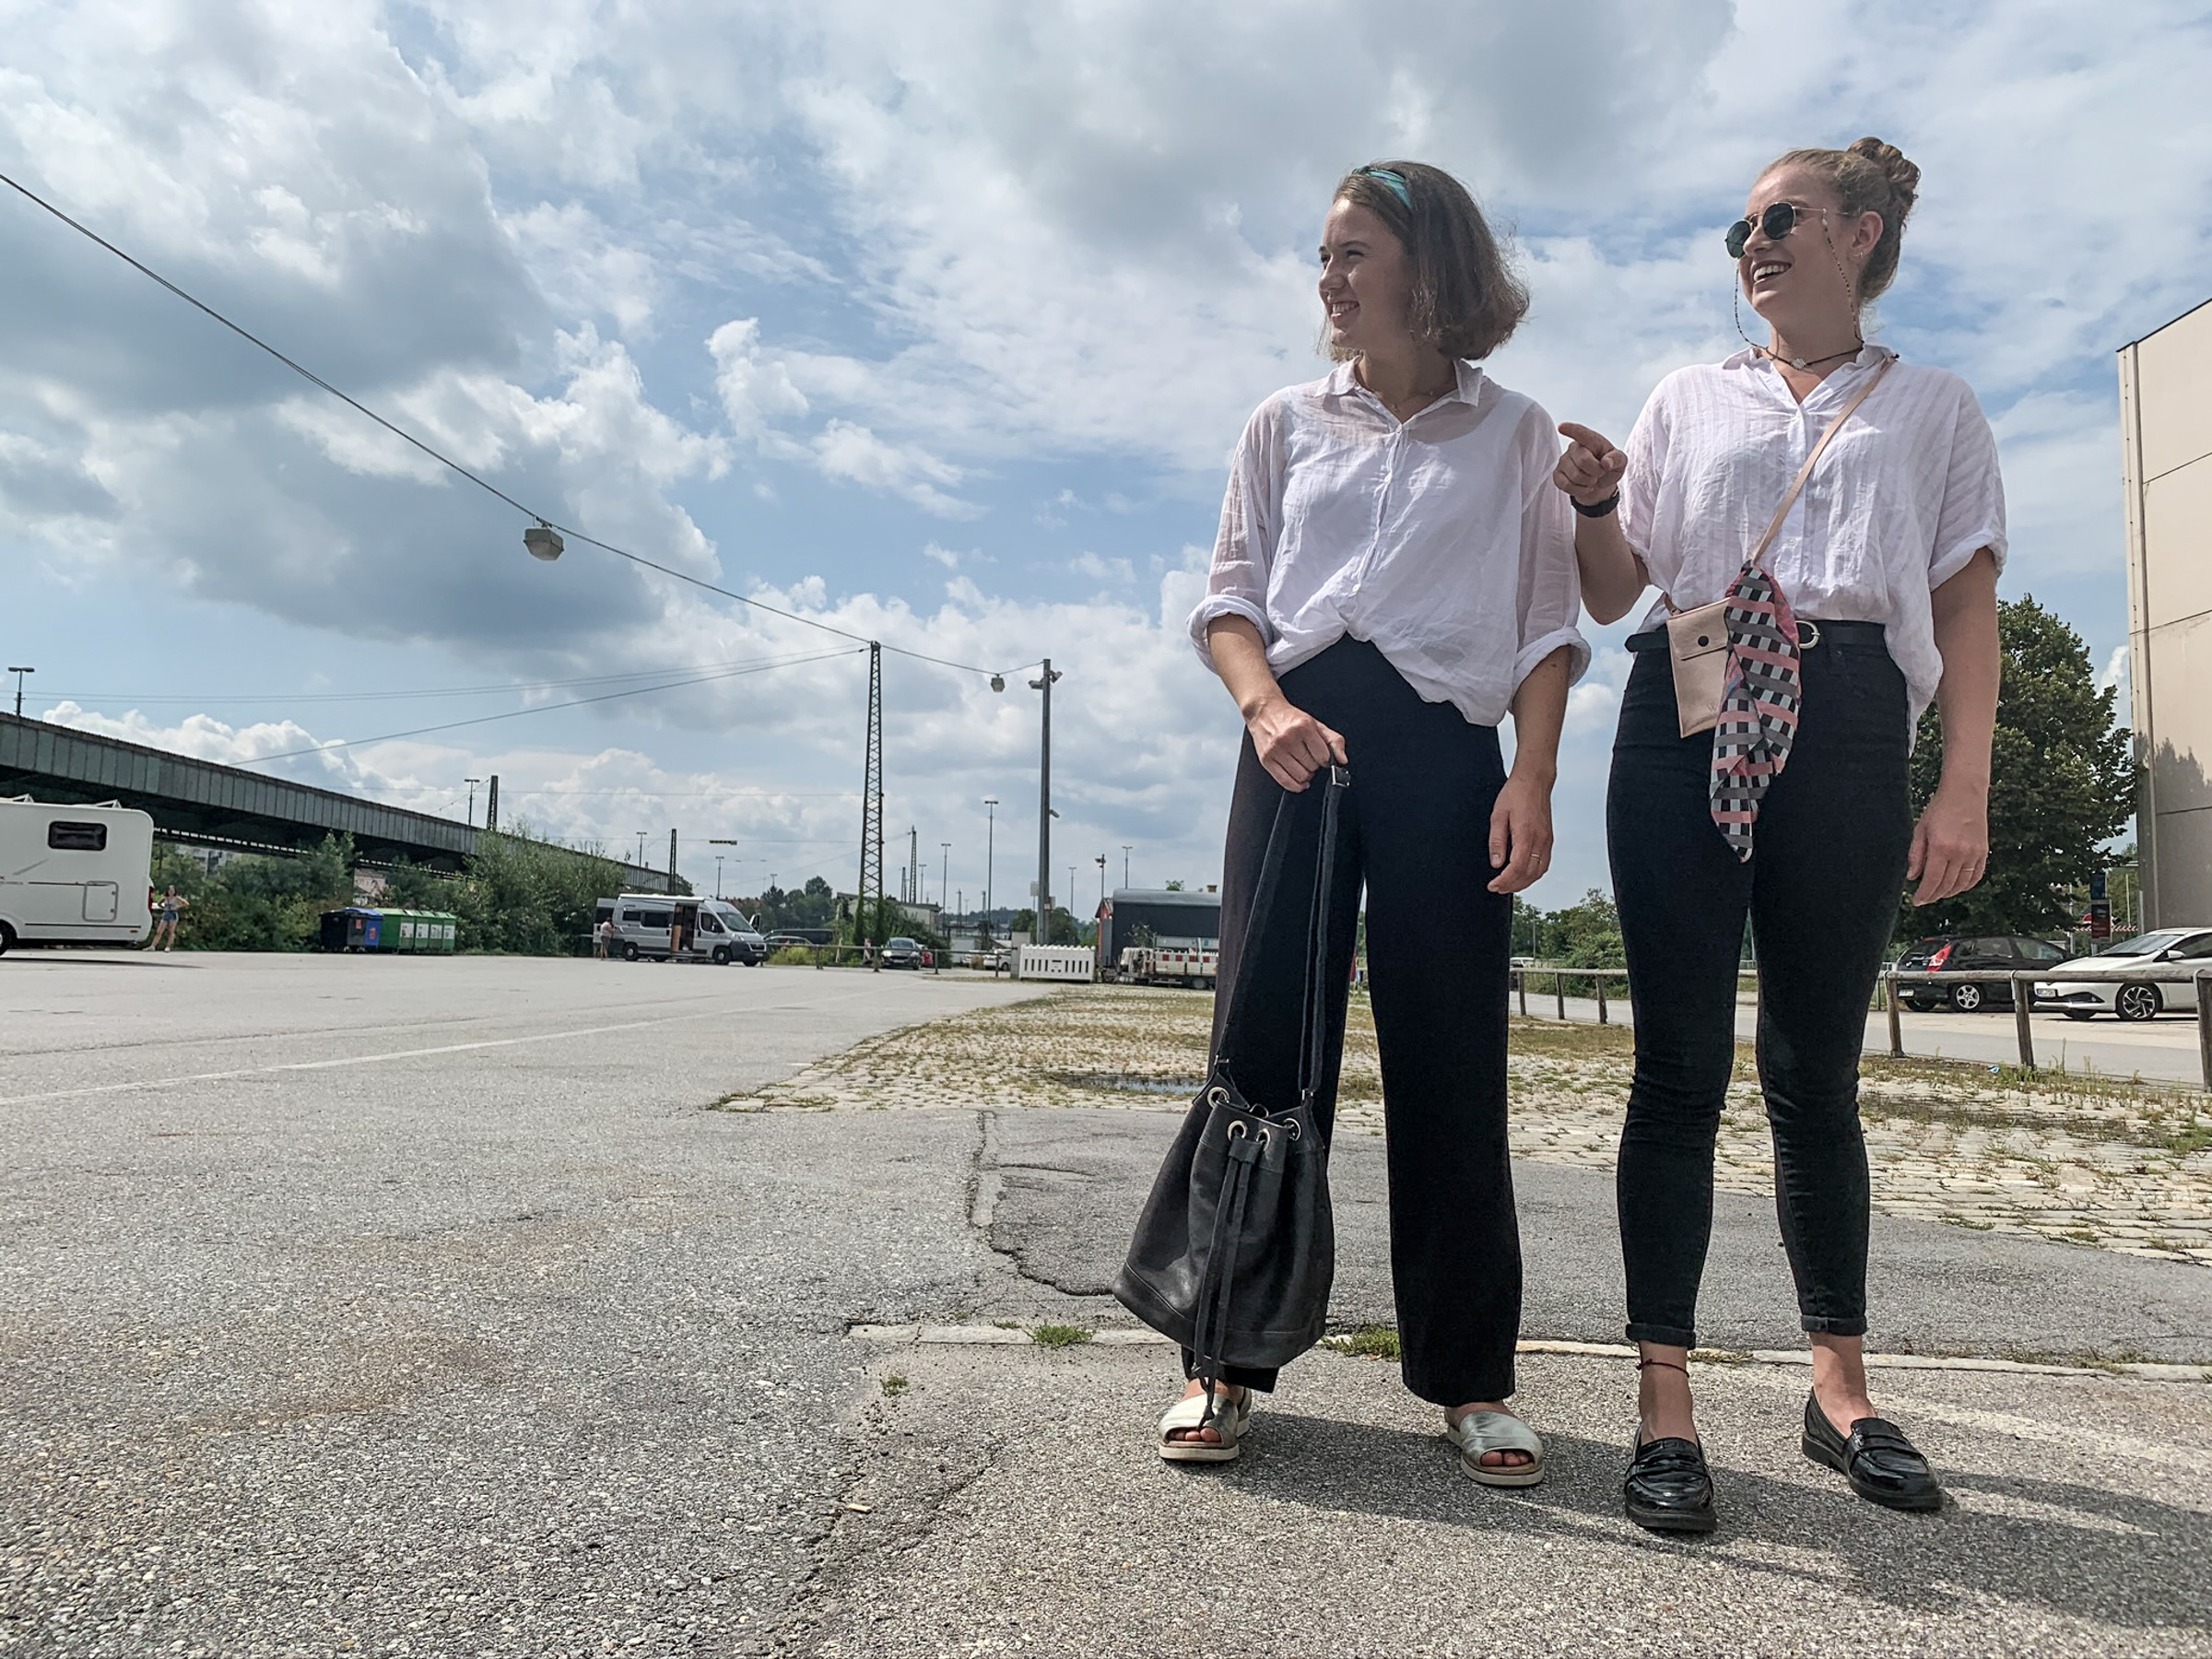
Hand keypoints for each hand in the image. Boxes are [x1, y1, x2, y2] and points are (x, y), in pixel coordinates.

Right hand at [1245, 695, 1347, 791]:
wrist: (1264, 712)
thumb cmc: (1290, 718)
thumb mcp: (1316, 724)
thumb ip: (1333, 741)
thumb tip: (1342, 760)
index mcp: (1303, 727)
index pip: (1323, 756)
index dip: (1325, 759)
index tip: (1321, 756)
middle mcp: (1288, 738)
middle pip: (1311, 767)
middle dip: (1314, 765)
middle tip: (1309, 757)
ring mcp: (1276, 750)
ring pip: (1300, 776)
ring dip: (1306, 775)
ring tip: (1302, 765)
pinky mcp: (1266, 759)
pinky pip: (1285, 781)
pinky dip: (1296, 785)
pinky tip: (1300, 781)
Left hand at [1486, 771, 1553, 893]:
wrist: (1534, 780)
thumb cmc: (1515, 794)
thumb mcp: (1498, 815)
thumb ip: (1496, 841)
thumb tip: (1496, 863)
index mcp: (1526, 834)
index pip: (1516, 867)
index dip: (1504, 881)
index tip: (1493, 885)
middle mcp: (1540, 840)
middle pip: (1528, 874)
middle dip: (1512, 885)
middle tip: (1497, 888)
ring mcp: (1547, 840)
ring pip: (1538, 872)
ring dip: (1523, 883)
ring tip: (1508, 885)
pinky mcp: (1549, 839)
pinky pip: (1544, 864)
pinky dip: (1534, 875)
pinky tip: (1523, 876)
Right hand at [1555, 422, 1626, 505]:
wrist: (1600, 483)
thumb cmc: (1609, 467)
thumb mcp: (1621, 462)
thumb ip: (1617, 459)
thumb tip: (1606, 463)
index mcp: (1591, 440)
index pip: (1581, 433)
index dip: (1571, 430)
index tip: (1561, 427)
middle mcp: (1574, 448)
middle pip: (1583, 460)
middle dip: (1596, 472)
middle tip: (1600, 472)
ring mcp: (1563, 461)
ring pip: (1575, 476)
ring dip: (1588, 483)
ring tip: (1592, 479)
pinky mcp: (1557, 475)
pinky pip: (1566, 485)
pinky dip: (1579, 490)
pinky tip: (1584, 486)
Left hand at [1907, 783, 1988, 905]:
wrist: (1965, 793)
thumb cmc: (1940, 809)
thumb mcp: (1921, 830)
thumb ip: (1916, 855)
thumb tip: (1912, 877)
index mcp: (1941, 847)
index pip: (1931, 880)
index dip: (1923, 894)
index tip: (1916, 901)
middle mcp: (1960, 853)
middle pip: (1946, 885)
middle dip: (1933, 895)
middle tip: (1925, 899)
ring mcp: (1974, 853)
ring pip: (1961, 884)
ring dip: (1949, 893)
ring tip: (1938, 894)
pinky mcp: (1983, 851)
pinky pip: (1976, 876)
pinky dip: (1966, 885)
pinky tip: (1956, 887)